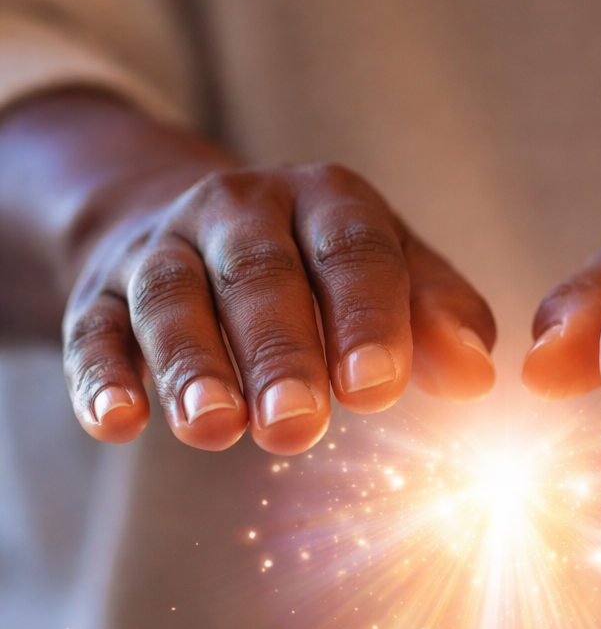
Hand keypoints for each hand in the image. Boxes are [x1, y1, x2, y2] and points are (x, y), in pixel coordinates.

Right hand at [65, 161, 495, 453]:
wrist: (188, 221)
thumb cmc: (318, 267)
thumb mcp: (387, 272)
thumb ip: (436, 318)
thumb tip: (480, 377)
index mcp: (325, 200)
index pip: (352, 251)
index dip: (366, 318)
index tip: (378, 387)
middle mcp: (239, 212)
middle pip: (260, 278)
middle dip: (279, 354)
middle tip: (297, 426)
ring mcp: (163, 250)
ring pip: (173, 301)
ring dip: (192, 367)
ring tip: (214, 429)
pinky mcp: (100, 295)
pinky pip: (92, 331)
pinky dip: (101, 378)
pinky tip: (118, 424)